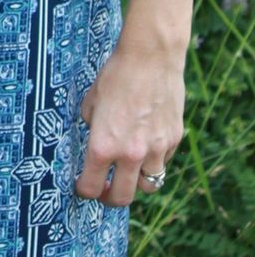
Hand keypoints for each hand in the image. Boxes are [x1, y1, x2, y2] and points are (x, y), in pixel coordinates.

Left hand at [75, 42, 184, 206]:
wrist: (150, 57)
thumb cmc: (116, 74)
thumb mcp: (92, 100)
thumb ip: (92, 123)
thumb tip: (94, 132)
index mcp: (104, 145)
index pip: (91, 186)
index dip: (84, 190)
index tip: (83, 188)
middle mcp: (131, 154)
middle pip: (121, 197)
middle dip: (110, 198)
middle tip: (105, 191)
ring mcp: (156, 150)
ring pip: (148, 186)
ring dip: (136, 183)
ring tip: (129, 172)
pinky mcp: (173, 140)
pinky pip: (163, 162)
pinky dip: (154, 161)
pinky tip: (147, 147)